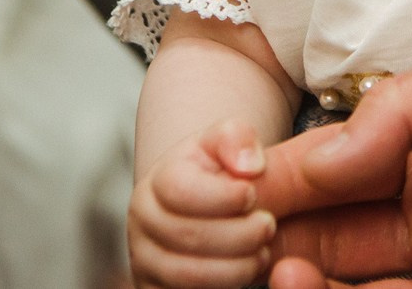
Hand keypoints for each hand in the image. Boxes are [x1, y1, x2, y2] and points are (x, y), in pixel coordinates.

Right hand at [128, 118, 278, 288]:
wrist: (204, 207)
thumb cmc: (218, 173)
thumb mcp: (226, 142)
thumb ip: (236, 138)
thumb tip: (249, 166)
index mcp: (157, 182)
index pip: (179, 189)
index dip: (222, 195)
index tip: (252, 193)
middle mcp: (143, 223)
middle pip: (186, 235)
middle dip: (238, 234)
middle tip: (268, 226)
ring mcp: (146, 260)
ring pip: (186, 275)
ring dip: (235, 267)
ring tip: (263, 252)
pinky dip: (223, 288)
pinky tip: (246, 270)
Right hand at [253, 66, 411, 288]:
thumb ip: (408, 111)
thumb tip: (331, 143)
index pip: (344, 170)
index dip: (289, 177)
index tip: (235, 182)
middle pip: (338, 235)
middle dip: (283, 235)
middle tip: (241, 234)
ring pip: (360, 285)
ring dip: (309, 279)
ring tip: (278, 266)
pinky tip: (314, 286)